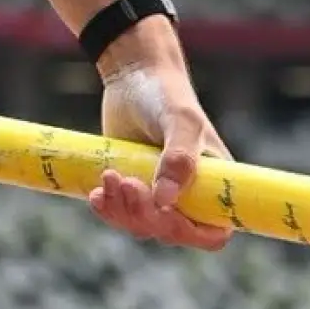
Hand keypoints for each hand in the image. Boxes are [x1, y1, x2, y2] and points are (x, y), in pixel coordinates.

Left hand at [89, 55, 232, 251]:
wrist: (133, 75)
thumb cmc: (167, 94)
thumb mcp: (180, 120)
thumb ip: (179, 157)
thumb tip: (165, 200)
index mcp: (214, 185)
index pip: (213, 233)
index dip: (188, 232)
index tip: (163, 209)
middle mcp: (190, 195)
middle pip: (171, 231)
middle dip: (145, 215)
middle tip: (126, 182)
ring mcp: (159, 193)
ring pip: (142, 225)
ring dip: (122, 211)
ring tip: (109, 176)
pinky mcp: (132, 187)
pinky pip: (121, 214)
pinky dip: (109, 208)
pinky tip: (95, 194)